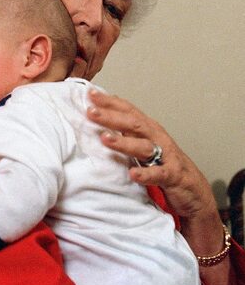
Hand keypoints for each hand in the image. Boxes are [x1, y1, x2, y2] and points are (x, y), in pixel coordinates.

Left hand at [87, 90, 216, 218]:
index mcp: (148, 129)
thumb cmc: (164, 163)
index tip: (90, 94)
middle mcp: (157, 138)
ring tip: (105, 138)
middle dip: (111, 117)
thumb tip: (101, 117)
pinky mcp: (172, 176)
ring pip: (143, 146)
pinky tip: (133, 174)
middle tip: (91, 112)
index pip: (127, 110)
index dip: (110, 102)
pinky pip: (158, 173)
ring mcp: (166, 156)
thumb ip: (126, 131)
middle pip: (132, 124)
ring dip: (123, 142)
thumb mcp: (144, 143)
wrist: (193, 190)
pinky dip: (145, 174)